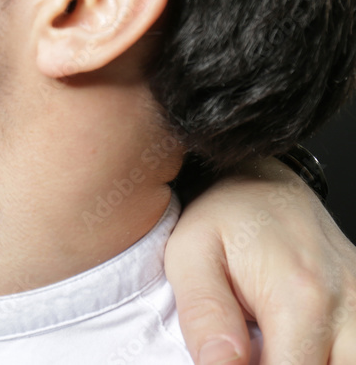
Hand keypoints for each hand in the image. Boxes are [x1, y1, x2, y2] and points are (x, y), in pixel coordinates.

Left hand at [166, 157, 355, 364]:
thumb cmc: (223, 216)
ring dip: (310, 362)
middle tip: (248, 347)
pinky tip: (291, 343)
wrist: (264, 182)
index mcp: (301, 298)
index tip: (230, 360)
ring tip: (269, 344)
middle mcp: (349, 307)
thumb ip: (205, 316)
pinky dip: (326, 355)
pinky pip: (355, 351)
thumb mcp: (189, 256)